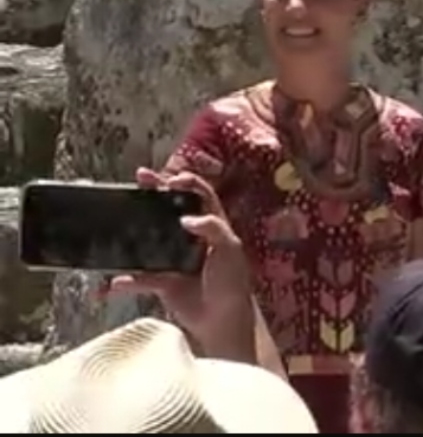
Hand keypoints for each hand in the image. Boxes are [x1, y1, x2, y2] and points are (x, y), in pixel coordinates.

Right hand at [110, 168, 254, 362]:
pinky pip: (138, 278)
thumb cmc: (232, 282)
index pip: (200, 195)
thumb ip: (213, 229)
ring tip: (118, 213)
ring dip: (133, 227)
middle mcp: (191, 237)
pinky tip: (115, 283)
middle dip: (155, 191)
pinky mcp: (161, 280)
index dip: (188, 183)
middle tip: (141, 177)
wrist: (222, 320)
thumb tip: (187, 218)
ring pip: (150, 236)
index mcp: (213, 226)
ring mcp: (174, 257)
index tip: (172, 180)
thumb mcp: (230, 250)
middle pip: (170, 208)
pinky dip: (126, 281)